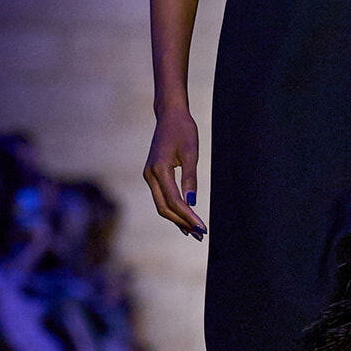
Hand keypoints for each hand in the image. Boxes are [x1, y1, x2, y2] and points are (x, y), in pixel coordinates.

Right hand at [144, 108, 206, 239]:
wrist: (169, 115)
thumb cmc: (183, 130)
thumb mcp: (191, 152)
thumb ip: (190, 178)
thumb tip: (192, 202)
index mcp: (159, 169)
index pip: (174, 200)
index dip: (188, 216)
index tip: (202, 227)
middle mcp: (150, 175)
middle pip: (164, 207)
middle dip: (182, 222)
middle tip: (200, 234)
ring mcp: (149, 175)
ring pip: (161, 205)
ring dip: (177, 219)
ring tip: (194, 232)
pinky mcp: (152, 175)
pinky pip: (161, 197)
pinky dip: (172, 209)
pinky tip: (184, 219)